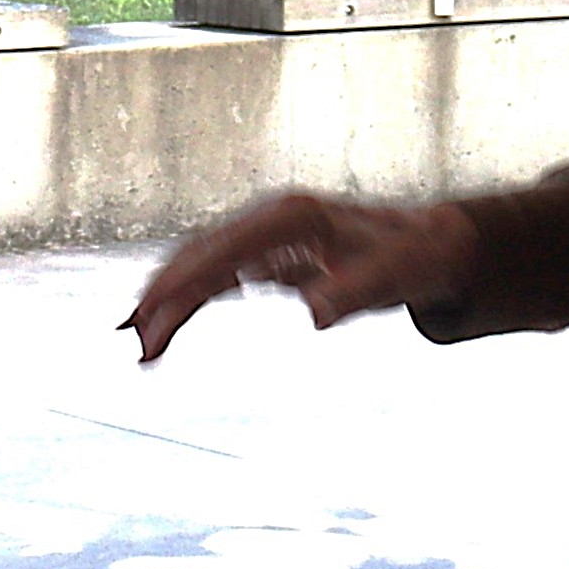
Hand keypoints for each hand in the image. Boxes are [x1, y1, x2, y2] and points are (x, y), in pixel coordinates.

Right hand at [119, 190, 482, 362]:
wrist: (429, 243)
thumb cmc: (412, 255)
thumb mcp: (393, 275)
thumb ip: (353, 292)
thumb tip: (315, 314)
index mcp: (291, 218)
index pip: (220, 251)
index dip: (182, 285)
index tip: (153, 318)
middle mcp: (271, 221)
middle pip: (199, 257)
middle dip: (164, 300)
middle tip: (138, 349)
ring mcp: (267, 236)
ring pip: (202, 267)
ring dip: (170, 304)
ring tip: (144, 349)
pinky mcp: (270, 255)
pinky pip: (218, 277)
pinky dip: (191, 301)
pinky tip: (168, 327)